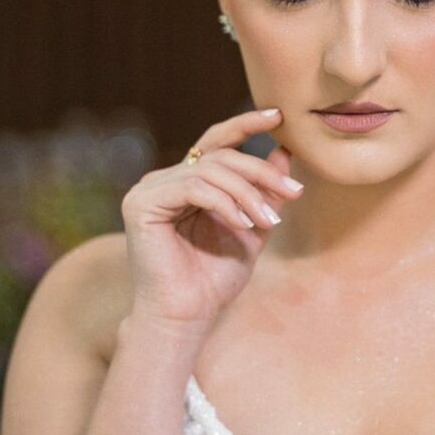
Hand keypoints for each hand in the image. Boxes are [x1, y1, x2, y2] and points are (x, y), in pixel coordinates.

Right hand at [119, 107, 302, 328]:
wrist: (187, 318)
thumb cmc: (214, 281)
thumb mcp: (251, 227)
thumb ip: (264, 192)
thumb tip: (285, 151)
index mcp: (184, 183)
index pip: (216, 143)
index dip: (245, 125)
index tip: (278, 117)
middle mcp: (162, 181)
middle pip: (219, 155)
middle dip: (260, 172)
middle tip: (293, 194)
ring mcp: (148, 190)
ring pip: (209, 169)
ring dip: (248, 193)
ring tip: (269, 222)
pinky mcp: (141, 204)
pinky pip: (193, 186)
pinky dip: (225, 203)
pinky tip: (243, 225)